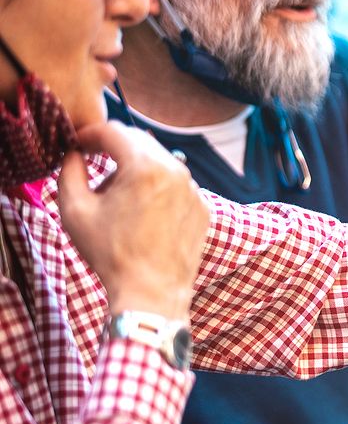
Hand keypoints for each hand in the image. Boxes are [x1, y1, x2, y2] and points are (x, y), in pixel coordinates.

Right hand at [57, 122, 208, 319]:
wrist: (151, 292)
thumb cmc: (111, 253)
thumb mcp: (74, 209)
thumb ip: (69, 170)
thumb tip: (75, 154)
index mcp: (146, 166)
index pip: (114, 131)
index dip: (90, 134)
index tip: (77, 145)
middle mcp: (177, 171)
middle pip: (139, 142)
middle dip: (112, 149)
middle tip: (92, 163)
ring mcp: (194, 190)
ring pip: (159, 163)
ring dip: (135, 170)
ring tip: (115, 198)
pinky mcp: (202, 208)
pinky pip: (175, 186)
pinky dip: (156, 189)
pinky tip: (140, 214)